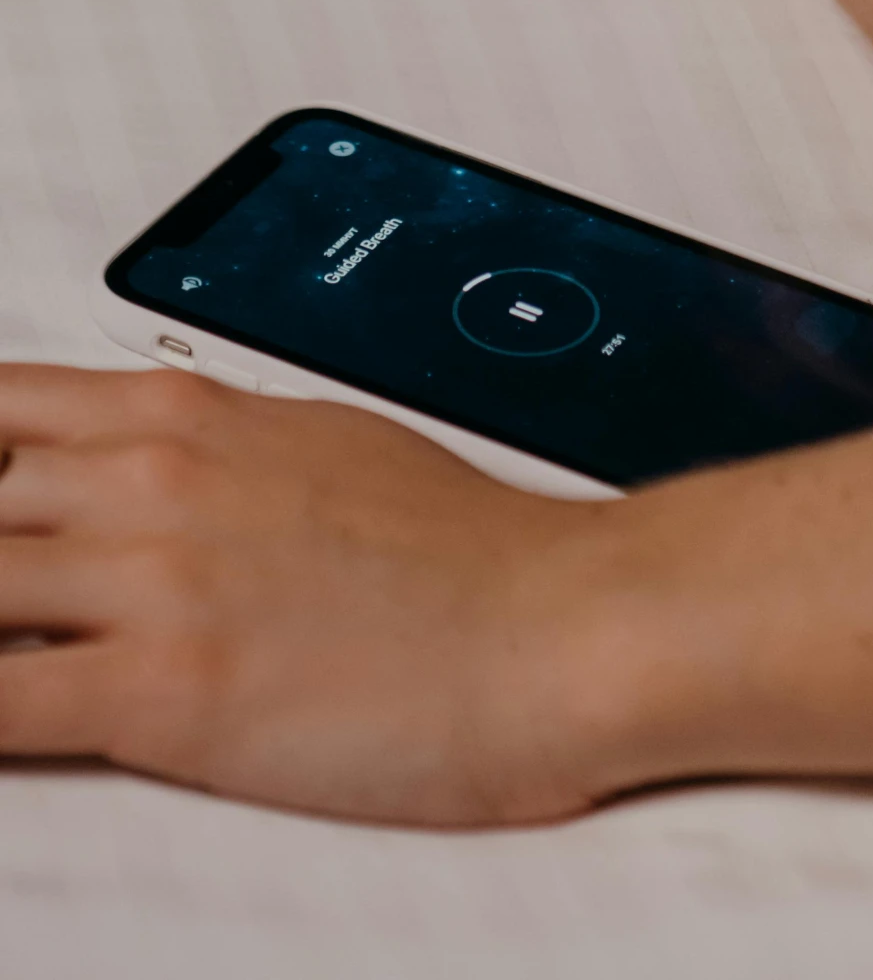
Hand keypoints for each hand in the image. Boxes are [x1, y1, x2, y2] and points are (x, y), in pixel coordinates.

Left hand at [0, 364, 632, 824]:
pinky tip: (4, 726)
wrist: (552, 627)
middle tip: (16, 599)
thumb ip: (212, 452)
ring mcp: (152, 582)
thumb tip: (151, 470)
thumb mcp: (321, 444)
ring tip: (18, 648)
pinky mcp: (160, 693)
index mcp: (188, 413)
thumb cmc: (465, 550)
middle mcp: (153, 480)